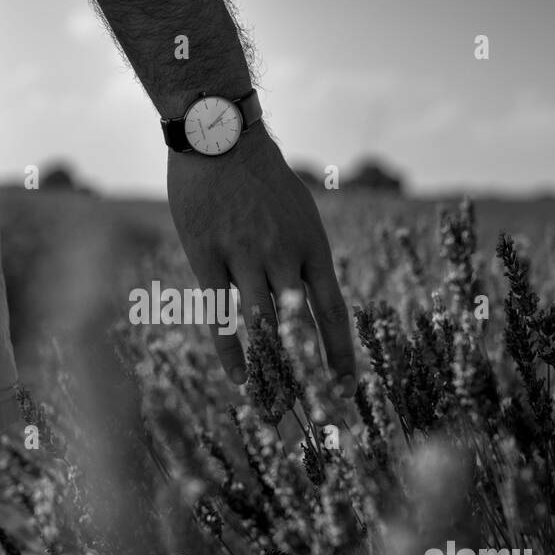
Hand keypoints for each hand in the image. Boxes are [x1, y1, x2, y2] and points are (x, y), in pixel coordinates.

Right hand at [167, 123, 355, 392]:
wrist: (219, 134)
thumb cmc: (261, 175)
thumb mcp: (298, 212)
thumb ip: (302, 257)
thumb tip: (306, 302)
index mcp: (311, 247)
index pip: (333, 312)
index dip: (341, 354)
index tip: (347, 390)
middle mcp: (283, 256)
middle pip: (299, 329)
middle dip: (308, 376)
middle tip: (316, 419)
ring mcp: (243, 257)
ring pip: (259, 326)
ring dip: (269, 372)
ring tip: (275, 409)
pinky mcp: (206, 256)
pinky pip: (219, 315)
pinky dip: (231, 352)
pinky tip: (240, 381)